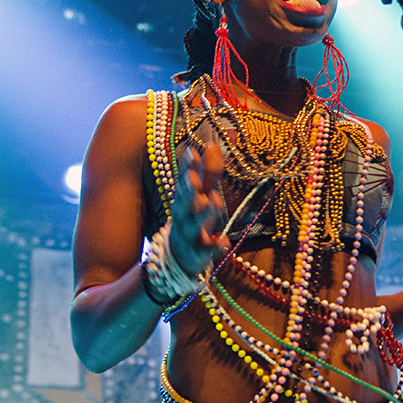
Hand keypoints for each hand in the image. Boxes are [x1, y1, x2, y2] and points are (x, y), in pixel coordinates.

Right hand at [167, 143, 229, 278]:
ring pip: (193, 225)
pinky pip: (206, 252)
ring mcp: (188, 236)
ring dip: (203, 214)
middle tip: (195, 178)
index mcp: (184, 199)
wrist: (179, 258)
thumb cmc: (193, 219)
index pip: (184, 180)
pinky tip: (224, 241)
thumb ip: (209, 172)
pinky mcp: (197, 255)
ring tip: (212, 202)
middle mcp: (183, 215)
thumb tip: (213, 144)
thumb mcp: (202, 196)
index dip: (187, 166)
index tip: (191, 150)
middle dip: (188, 190)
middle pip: (184, 202)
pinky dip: (215, 247)